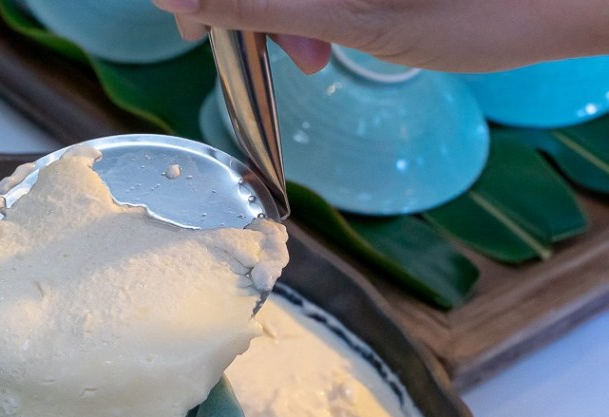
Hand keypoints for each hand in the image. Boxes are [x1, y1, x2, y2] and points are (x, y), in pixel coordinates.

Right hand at [152, 0, 608, 72]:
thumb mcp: (349, 15)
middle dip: (256, 11)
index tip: (200, 31)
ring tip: (324, 56)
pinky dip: (315, 8)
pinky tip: (337, 32)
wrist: (569, 2)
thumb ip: (254, 1)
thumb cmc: (475, 10)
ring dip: (286, 16)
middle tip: (299, 58)